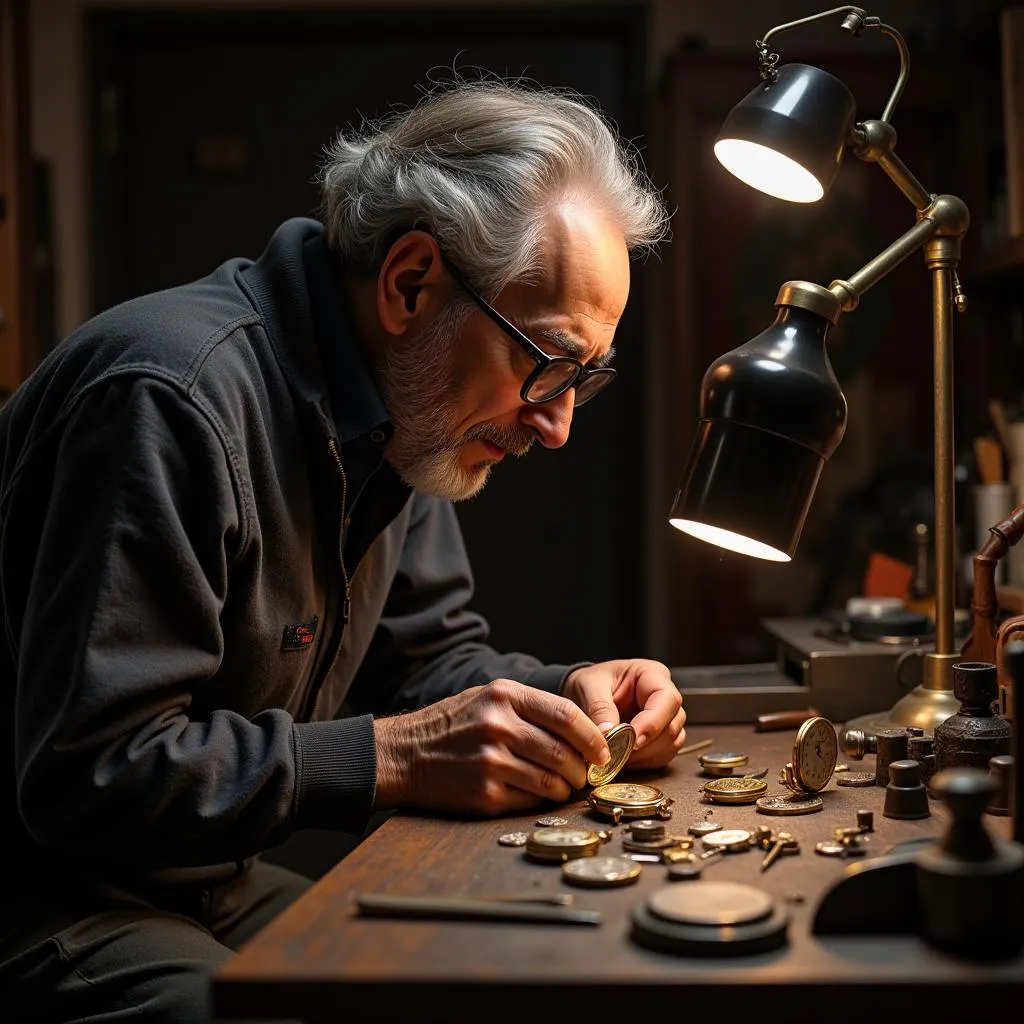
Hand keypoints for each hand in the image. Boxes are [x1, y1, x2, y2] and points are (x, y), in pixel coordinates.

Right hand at [372, 679, 611, 815]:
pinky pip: (530, 801)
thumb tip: (584, 732)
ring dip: (565, 788)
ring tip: (562, 786)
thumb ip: (532, 708)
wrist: (403, 754)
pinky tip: (533, 793)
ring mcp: (491, 762)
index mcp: (504, 696)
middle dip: (583, 768)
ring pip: (552, 781)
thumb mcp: (488, 697)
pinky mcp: (484, 794)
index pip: (566, 715)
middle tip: (587, 774)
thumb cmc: (452, 724)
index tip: (605, 751)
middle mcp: (498, 726)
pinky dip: (540, 800)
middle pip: (564, 753)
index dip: (594, 736)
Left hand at [561, 659, 684, 768]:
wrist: (586, 693)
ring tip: (619, 756)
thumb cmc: (592, 682)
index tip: (633, 741)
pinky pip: (664, 754)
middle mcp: (665, 696)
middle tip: (620, 753)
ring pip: (672, 742)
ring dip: (647, 755)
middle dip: (647, 744)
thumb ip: (599, 708)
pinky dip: (646, 762)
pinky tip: (626, 760)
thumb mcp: (589, 686)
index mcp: (652, 675)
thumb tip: (608, 732)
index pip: (667, 699)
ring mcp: (667, 718)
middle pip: (673, 724)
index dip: (653, 723)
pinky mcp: (662, 737)